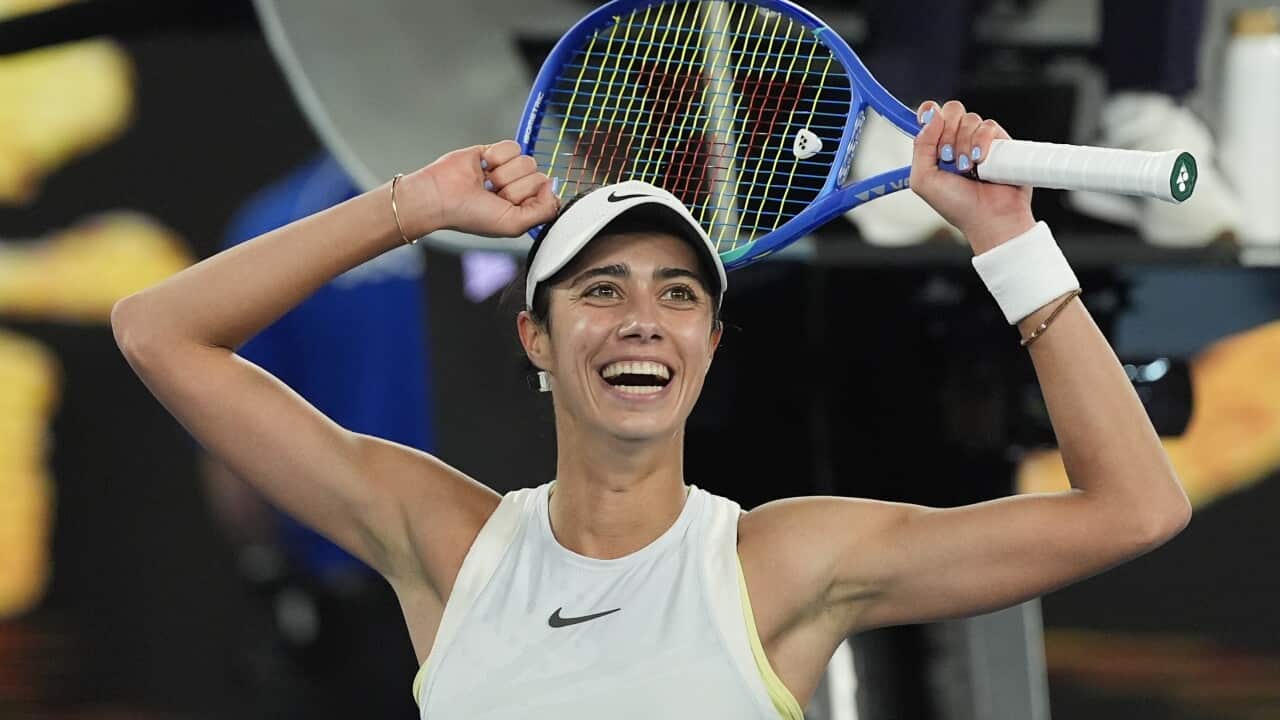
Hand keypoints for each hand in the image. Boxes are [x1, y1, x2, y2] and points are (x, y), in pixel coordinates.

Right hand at [399, 140, 558, 237]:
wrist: (441, 197)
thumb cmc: (471, 215)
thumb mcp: (514, 225)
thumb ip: (544, 211)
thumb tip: (553, 186)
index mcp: (524, 208)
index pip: (548, 194)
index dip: (532, 198)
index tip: (511, 206)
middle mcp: (518, 188)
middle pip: (538, 176)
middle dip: (514, 188)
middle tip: (493, 195)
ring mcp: (507, 169)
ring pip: (526, 161)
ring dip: (503, 173)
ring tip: (485, 183)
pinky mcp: (496, 152)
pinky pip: (513, 146)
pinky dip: (497, 156)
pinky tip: (482, 167)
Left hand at [910, 101, 1036, 253]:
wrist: (989, 217)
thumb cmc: (957, 205)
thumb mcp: (923, 179)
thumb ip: (920, 146)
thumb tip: (932, 115)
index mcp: (936, 148)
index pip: (931, 115)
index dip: (929, 112)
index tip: (926, 119)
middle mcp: (958, 141)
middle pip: (951, 111)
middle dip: (946, 133)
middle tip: (948, 158)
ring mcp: (980, 140)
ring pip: (970, 119)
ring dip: (964, 144)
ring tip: (968, 168)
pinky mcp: (1001, 142)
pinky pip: (989, 126)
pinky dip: (982, 142)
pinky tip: (981, 161)